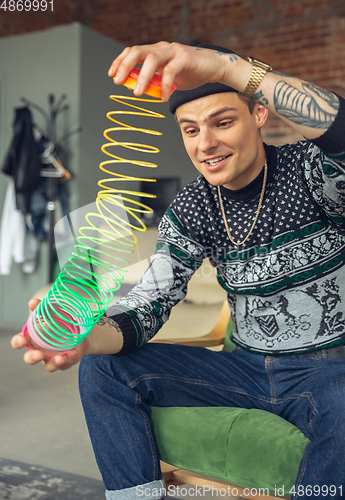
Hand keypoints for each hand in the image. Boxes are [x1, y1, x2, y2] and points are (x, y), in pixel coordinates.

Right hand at [11, 298, 87, 372]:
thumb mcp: (52, 313)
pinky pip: (67, 363)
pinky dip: (70, 358)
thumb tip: (32, 302)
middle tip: (38, 355)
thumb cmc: (59, 322)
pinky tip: (74, 352)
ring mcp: (52, 358)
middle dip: (32, 358)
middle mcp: (40, 351)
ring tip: (60, 358)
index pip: (19, 342)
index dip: (18, 342)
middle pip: (30, 359)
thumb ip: (42, 308)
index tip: (22, 340)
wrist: (79, 330)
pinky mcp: (65, 362)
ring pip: (49, 366)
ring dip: (54, 363)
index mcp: (32, 338)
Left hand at [108, 41, 229, 100]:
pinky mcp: (186, 58)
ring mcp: (174, 51)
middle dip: (125, 66)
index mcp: (156, 51)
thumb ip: (154, 81)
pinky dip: (164, 85)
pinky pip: (171, 71)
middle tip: (118, 82)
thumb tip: (137, 89)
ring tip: (138, 93)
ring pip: (152, 59)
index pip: (133, 52)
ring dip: (142, 77)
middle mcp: (163, 48)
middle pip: (138, 51)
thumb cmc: (191, 73)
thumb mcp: (168, 79)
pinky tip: (163, 97)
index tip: (112, 75)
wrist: (215, 67)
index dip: (120, 61)